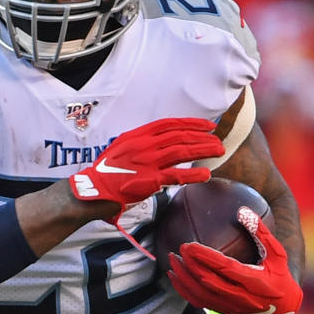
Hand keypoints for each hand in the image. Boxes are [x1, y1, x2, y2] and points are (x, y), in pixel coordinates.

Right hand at [70, 118, 224, 207]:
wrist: (95, 189)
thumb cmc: (106, 171)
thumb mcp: (121, 147)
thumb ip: (140, 142)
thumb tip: (160, 142)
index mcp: (137, 136)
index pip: (169, 124)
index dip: (190, 123)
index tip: (206, 126)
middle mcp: (144, 146)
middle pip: (180, 136)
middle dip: (202, 137)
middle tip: (217, 140)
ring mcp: (148, 162)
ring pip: (182, 152)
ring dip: (203, 150)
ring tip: (218, 151)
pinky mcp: (151, 180)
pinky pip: (177, 175)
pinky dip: (193, 174)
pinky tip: (206, 174)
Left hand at [167, 206, 302, 313]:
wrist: (284, 312)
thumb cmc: (279, 277)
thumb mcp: (278, 255)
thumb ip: (261, 233)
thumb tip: (242, 210)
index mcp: (254, 281)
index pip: (225, 268)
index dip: (205, 257)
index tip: (189, 245)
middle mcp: (240, 297)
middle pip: (208, 281)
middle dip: (191, 265)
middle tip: (180, 247)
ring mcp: (229, 306)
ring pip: (200, 293)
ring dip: (183, 277)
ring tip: (171, 259)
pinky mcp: (222, 311)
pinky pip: (198, 302)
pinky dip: (183, 290)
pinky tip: (173, 276)